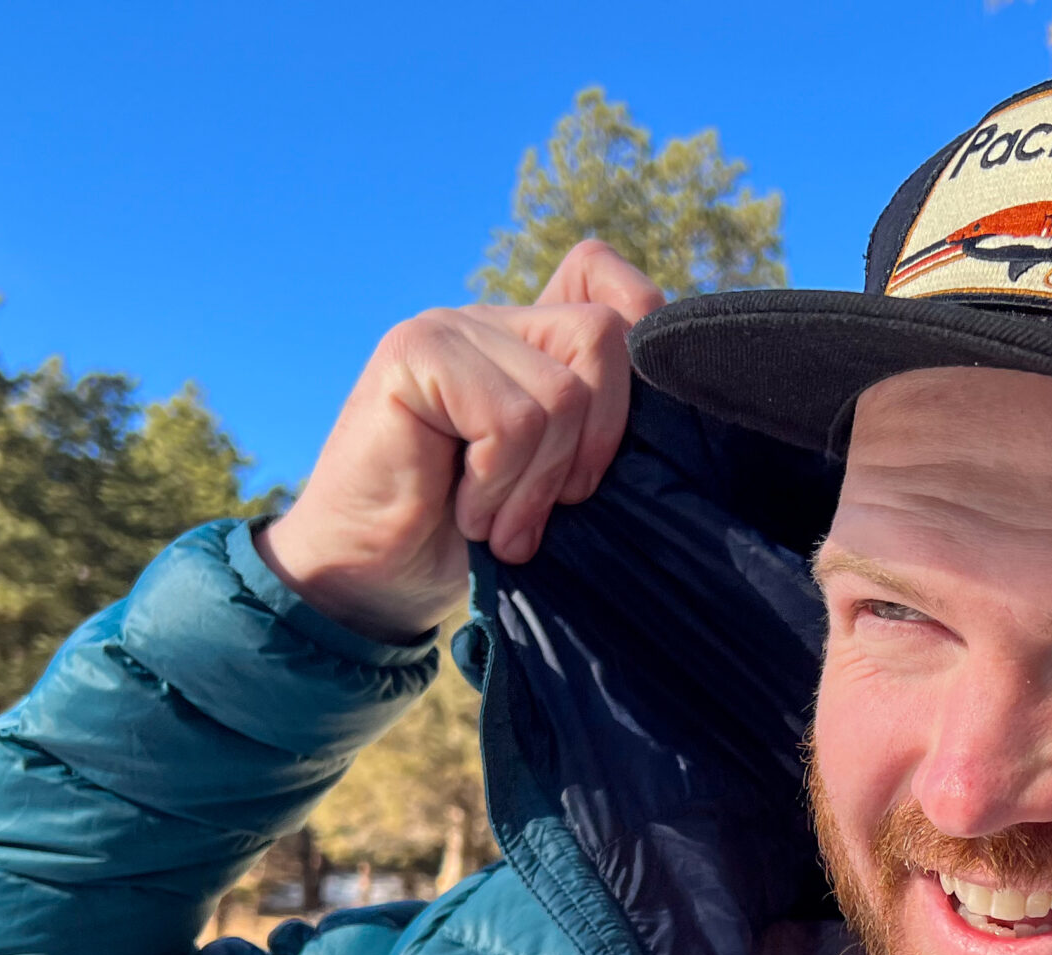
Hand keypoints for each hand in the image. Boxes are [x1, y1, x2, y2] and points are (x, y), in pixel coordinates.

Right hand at [257, 240, 664, 639]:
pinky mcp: (413, 355)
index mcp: (532, 342)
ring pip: (561, 393)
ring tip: (496, 525)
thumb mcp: (558, 487)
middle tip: (551, 512)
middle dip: (594, 444)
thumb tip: (679, 411)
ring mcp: (451, 329)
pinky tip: (464, 512)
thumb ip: (597, 432)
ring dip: (535, 486)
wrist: (372, 581)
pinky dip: (497, 485)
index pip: (605, 276)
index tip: (622, 435)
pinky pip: (511, 420)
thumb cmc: (467, 543)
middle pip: (605, 336)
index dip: (639, 332)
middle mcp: (494, 321)